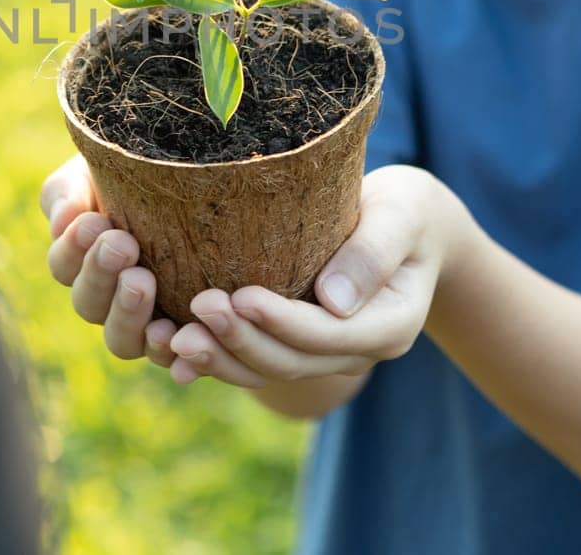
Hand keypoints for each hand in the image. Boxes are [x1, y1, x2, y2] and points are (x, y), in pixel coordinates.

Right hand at [40, 153, 179, 366]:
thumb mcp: (102, 171)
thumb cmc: (146, 172)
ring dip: (127, 313)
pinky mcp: (182, 339)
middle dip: (100, 274)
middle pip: (87, 304)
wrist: (211, 183)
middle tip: (122, 244)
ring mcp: (144, 324)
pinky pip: (167, 356)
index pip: (64, 264)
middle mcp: (109, 299)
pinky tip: (172, 331)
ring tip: (143, 281)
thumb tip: (62, 220)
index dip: (73, 248)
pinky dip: (165, 350)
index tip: (93, 221)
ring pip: (120, 339)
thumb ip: (71, 192)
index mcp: (84, 260)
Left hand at [164, 164, 470, 386]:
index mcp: (389, 325)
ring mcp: (323, 355)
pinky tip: (172, 354)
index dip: (283, 321)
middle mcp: (354, 351)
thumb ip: (374, 253)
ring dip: (219, 358)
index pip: (330, 334)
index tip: (241, 296)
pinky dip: (213, 360)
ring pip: (265, 371)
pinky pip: (251, 363)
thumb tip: (334, 301)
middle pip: (291, 361)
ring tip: (173, 338)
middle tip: (198, 307)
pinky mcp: (293, 345)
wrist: (408, 229)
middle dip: (241, 339)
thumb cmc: (405, 210)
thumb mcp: (403, 215)